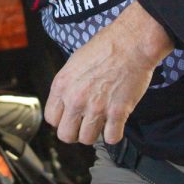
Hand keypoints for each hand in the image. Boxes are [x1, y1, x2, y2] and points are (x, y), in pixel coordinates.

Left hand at [44, 0, 173, 144]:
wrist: (131, 43)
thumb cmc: (106, 46)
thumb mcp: (75, 62)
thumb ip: (68, 84)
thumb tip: (67, 100)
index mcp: (62, 85)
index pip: (51, 118)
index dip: (62, 120)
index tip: (71, 118)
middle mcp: (75, 99)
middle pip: (66, 135)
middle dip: (76, 132)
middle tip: (85, 124)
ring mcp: (96, 108)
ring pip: (87, 139)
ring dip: (95, 133)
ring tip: (102, 122)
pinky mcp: (117, 113)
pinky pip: (111, 138)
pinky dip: (114, 134)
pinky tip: (116, 124)